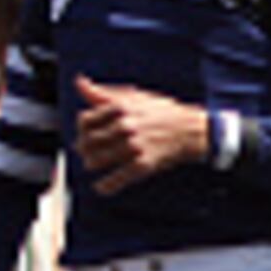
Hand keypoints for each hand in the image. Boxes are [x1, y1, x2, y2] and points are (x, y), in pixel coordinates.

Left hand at [73, 76, 208, 192]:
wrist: (190, 129)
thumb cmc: (162, 112)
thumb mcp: (134, 97)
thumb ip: (104, 93)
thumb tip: (80, 83)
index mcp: (121, 108)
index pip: (86, 120)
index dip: (81, 128)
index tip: (84, 132)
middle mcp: (125, 126)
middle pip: (88, 141)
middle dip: (83, 147)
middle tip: (86, 150)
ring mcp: (133, 146)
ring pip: (97, 160)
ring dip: (91, 163)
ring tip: (93, 163)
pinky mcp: (143, 165)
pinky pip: (117, 178)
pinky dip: (106, 185)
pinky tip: (101, 187)